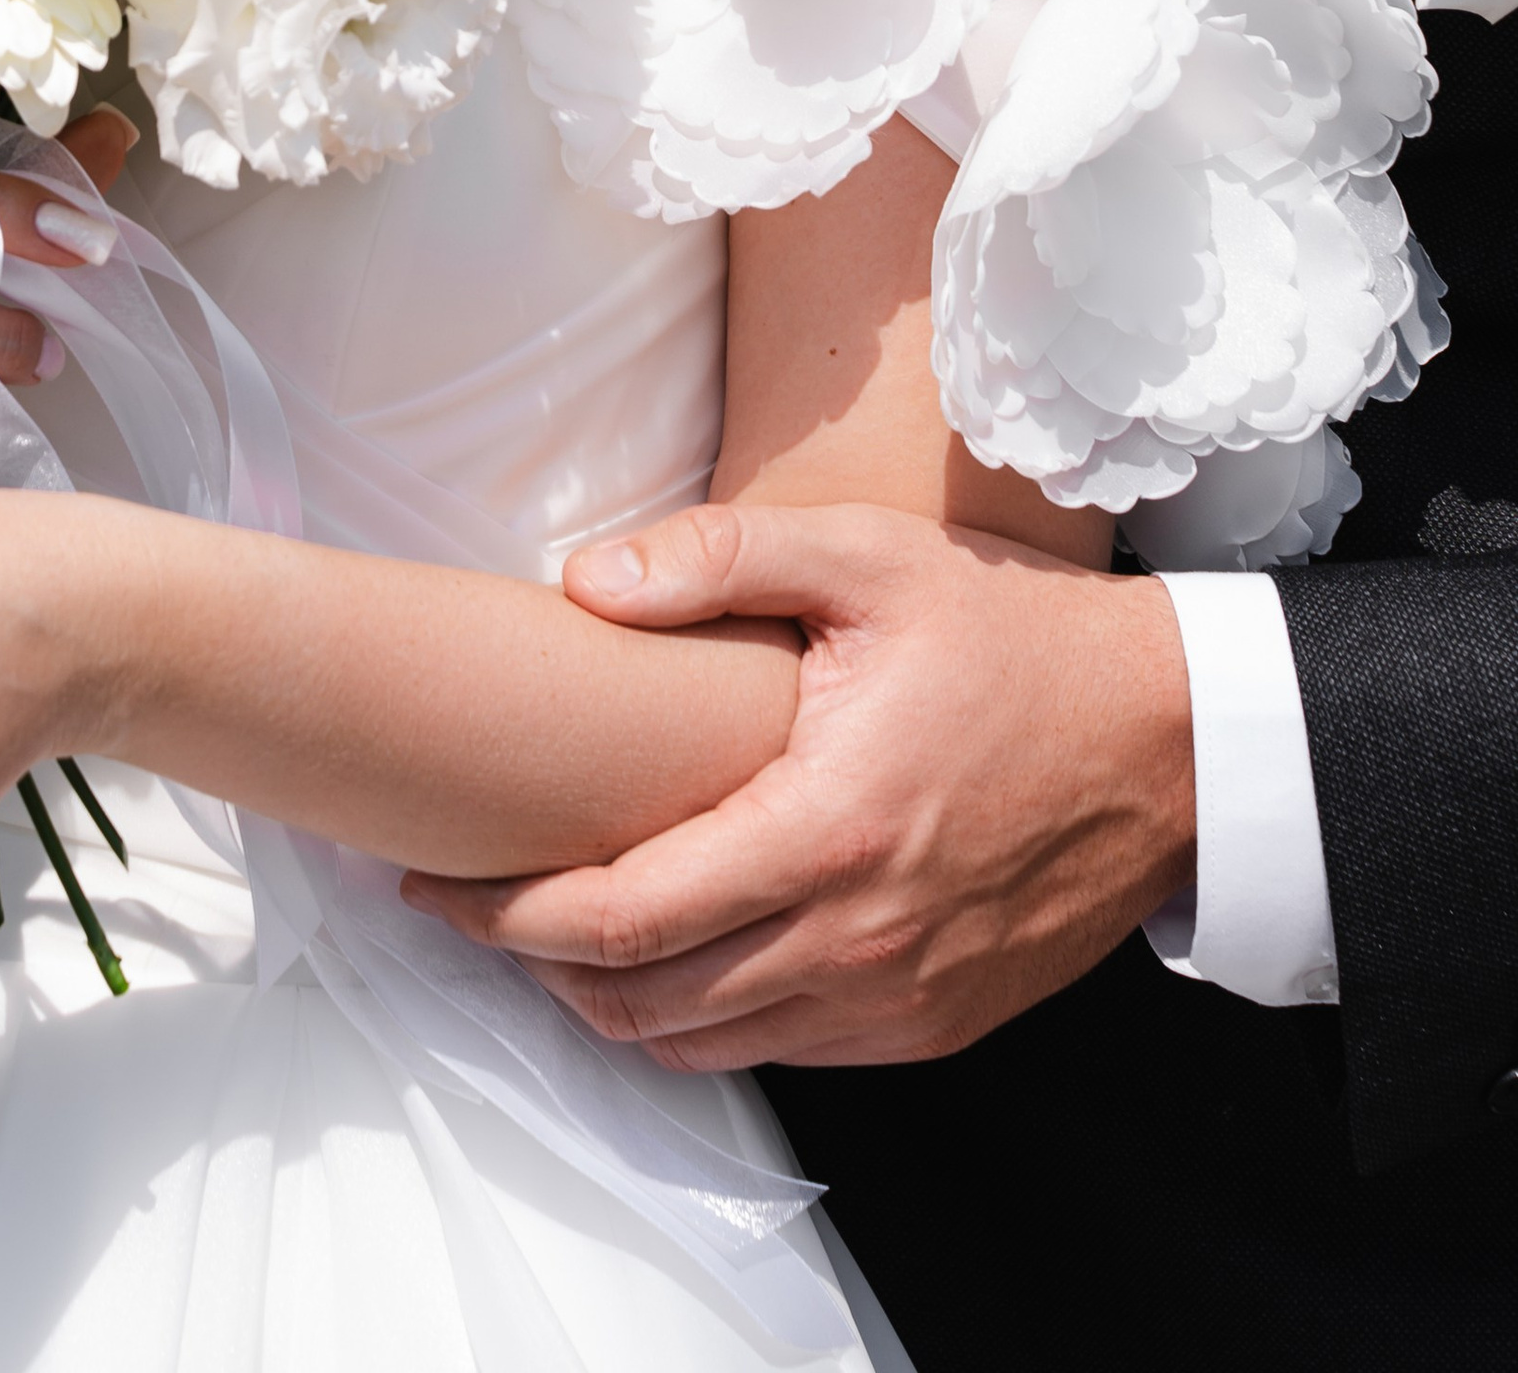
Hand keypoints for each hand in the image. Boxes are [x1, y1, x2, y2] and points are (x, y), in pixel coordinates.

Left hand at [400, 501, 1194, 1068]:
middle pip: (644, 1003)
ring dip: (611, 1002)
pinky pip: (784, 1049)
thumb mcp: (868, 559)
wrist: (1178, 742)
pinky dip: (705, 1019)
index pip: (624, 916)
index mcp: (826, 830)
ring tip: (548, 929)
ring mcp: (898, 998)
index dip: (506, 914)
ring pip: (707, 1044)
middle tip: (466, 904)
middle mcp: (857, 940)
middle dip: (533, 966)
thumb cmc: (1017, 636)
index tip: (431, 881)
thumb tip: (582, 581)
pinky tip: (670, 953)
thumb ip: (718, 558)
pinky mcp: (934, 1023)